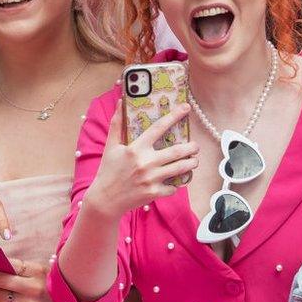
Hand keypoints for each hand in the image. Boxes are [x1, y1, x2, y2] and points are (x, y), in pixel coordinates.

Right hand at [83, 98, 198, 217]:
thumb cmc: (108, 171)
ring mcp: (151, 178)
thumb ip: (117, 124)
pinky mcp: (154, 192)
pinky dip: (177, 184)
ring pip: (180, 168)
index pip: (158, 128)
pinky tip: (177, 180)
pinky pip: (173, 187)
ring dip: (191, 163)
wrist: (105, 199)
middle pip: (177, 151)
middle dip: (191, 147)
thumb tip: (120, 103)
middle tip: (195, 146)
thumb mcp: (110, 146)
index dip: (174, 116)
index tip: (186, 108)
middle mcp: (146, 162)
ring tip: (194, 161)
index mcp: (136, 149)